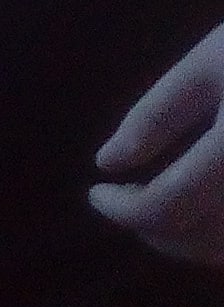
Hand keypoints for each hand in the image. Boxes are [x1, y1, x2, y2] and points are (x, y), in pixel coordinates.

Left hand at [92, 22, 223, 262]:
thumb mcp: (207, 64)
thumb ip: (154, 116)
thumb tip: (107, 164)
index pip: (165, 206)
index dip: (121, 210)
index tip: (97, 193)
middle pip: (199, 239)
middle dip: (152, 228)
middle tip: (125, 201)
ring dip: (190, 242)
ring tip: (160, 206)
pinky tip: (207, 209)